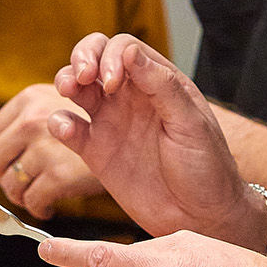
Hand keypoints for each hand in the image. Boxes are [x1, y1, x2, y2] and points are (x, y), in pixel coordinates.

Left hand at [0, 83, 102, 218]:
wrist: (150, 146)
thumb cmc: (115, 121)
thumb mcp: (72, 101)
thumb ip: (42, 113)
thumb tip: (1, 143)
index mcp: (31, 97)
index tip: (6, 168)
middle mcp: (33, 118)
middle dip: (5, 178)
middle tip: (18, 187)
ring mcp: (46, 146)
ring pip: (12, 182)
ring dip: (21, 196)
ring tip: (34, 199)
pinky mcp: (61, 175)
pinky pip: (33, 199)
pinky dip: (38, 208)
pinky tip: (48, 209)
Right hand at [49, 34, 255, 242]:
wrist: (201, 217)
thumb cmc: (207, 168)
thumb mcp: (191, 123)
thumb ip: (162, 86)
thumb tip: (130, 52)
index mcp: (158, 83)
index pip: (124, 49)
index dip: (110, 56)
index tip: (111, 83)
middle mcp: (131, 97)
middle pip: (95, 58)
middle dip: (81, 58)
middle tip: (80, 77)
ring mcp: (111, 123)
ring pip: (77, 89)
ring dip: (65, 81)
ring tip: (67, 91)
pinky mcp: (96, 153)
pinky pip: (69, 130)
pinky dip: (59, 124)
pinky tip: (65, 129)